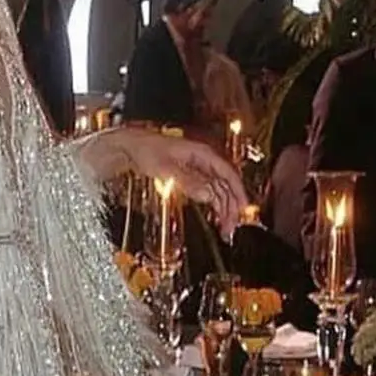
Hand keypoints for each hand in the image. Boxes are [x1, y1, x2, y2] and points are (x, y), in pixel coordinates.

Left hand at [113, 129, 247, 238]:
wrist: (132, 147)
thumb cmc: (147, 150)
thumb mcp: (166, 167)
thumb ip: (188, 181)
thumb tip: (208, 194)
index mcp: (202, 153)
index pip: (229, 173)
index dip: (238, 191)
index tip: (243, 208)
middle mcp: (204, 160)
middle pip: (226, 184)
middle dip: (232, 206)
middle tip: (232, 227)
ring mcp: (199, 168)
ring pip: (219, 190)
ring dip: (224, 208)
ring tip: (226, 228)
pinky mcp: (192, 176)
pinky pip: (209, 191)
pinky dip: (214, 205)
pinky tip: (216, 216)